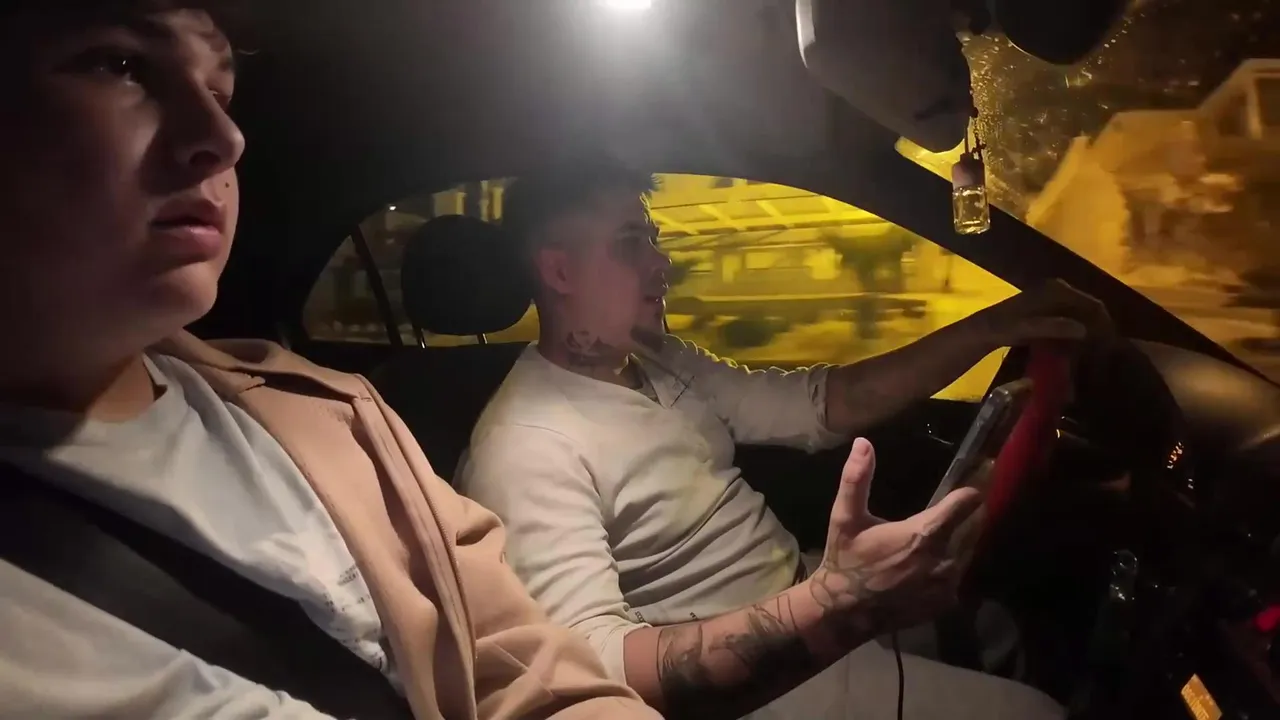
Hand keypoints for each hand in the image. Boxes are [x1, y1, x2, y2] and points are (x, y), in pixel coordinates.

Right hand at [806, 439, 984, 645]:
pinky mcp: (946, 602)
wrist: (845, 612)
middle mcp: (945, 558)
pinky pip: (959, 575)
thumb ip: (856, 479)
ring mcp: (948, 583)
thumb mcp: (845, 517)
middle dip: (970, 513)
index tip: (976, 477)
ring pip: (968, 551)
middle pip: (975, 526)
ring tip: (949, 530)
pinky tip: (934, 562)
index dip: (972, 488)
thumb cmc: (846, 559)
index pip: (968, 502)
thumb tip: (863, 442)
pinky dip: (953, 565)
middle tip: (962, 504)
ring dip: (963, 539)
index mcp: (925, 533)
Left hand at [986, 279, 1112, 347]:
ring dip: (1088, 332)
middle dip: (1098, 329)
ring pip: (1081, 315)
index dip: (1103, 324)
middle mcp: (1060, 289)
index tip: (1110, 345)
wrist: (985, 329)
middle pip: (1089, 309)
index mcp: (1058, 289)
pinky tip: (1078, 349)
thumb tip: (1084, 330)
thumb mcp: (1028, 328)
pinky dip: (1076, 333)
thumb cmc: (1004, 327)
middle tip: (1104, 352)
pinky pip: (1071, 320)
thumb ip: (1054, 327)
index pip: (1092, 304)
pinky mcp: (1050, 310)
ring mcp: (1054, 299)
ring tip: (1094, 352)